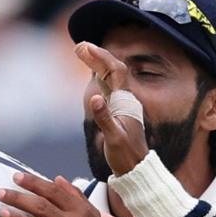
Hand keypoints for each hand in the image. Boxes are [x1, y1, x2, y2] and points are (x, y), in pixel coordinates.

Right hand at [76, 42, 148, 174]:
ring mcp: (120, 105)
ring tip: (82, 53)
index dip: (102, 57)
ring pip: (109, 78)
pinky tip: (92, 74)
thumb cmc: (126, 155)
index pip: (115, 71)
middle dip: (97, 56)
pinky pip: (107, 87)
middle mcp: (124, 99)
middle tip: (79, 46)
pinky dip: (98, 77)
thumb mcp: (114, 137)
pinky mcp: (115, 112)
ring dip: (97, 64)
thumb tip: (95, 98)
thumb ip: (104, 117)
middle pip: (111, 70)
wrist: (136, 169)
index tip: (86, 48)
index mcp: (125, 101)